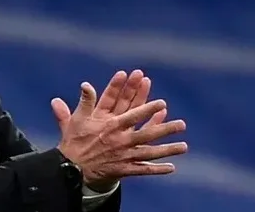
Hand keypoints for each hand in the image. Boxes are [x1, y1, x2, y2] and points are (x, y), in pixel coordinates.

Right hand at [51, 70, 186, 188]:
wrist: (70, 169)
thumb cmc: (74, 142)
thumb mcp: (76, 119)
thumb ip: (84, 101)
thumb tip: (86, 84)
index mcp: (110, 126)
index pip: (132, 115)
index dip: (147, 109)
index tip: (162, 103)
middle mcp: (120, 141)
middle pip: (146, 134)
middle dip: (165, 128)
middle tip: (182, 124)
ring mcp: (123, 156)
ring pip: (149, 152)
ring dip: (167, 149)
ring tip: (184, 146)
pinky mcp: (123, 170)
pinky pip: (142, 170)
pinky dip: (156, 170)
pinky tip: (171, 168)